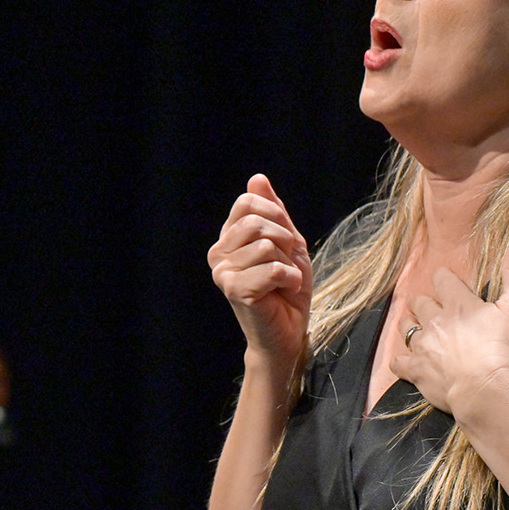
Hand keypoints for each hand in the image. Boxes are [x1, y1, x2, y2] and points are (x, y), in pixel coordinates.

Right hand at [208, 174, 312, 371]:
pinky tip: (286, 291)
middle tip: (286, 263)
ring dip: (287, 263)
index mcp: (228, 238)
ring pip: (265, 245)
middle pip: (255, 222)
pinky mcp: (235, 291)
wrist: (290, 330)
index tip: (285, 238)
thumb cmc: (287, 288)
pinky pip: (271, 268)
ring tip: (284, 280)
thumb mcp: (287, 241)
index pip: (246, 202)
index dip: (274, 214)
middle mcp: (218, 254)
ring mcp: (223, 273)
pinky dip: (289, 278)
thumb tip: (256, 179)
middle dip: (283, 240)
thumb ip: (273, 211)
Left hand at [389, 245, 508, 420]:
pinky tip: (404, 362)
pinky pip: (398, 362)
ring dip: (408, 325)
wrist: (485, 390)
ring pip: (405, 327)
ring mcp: (422, 346)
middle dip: (422, 301)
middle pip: (420, 303)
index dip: (443, 277)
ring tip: (413, 326)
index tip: (444, 280)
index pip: (442, 279)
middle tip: (427, 305)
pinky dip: (400, 362)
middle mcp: (435, 320)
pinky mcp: (416, 370)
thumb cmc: (504, 350)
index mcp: (459, 304)